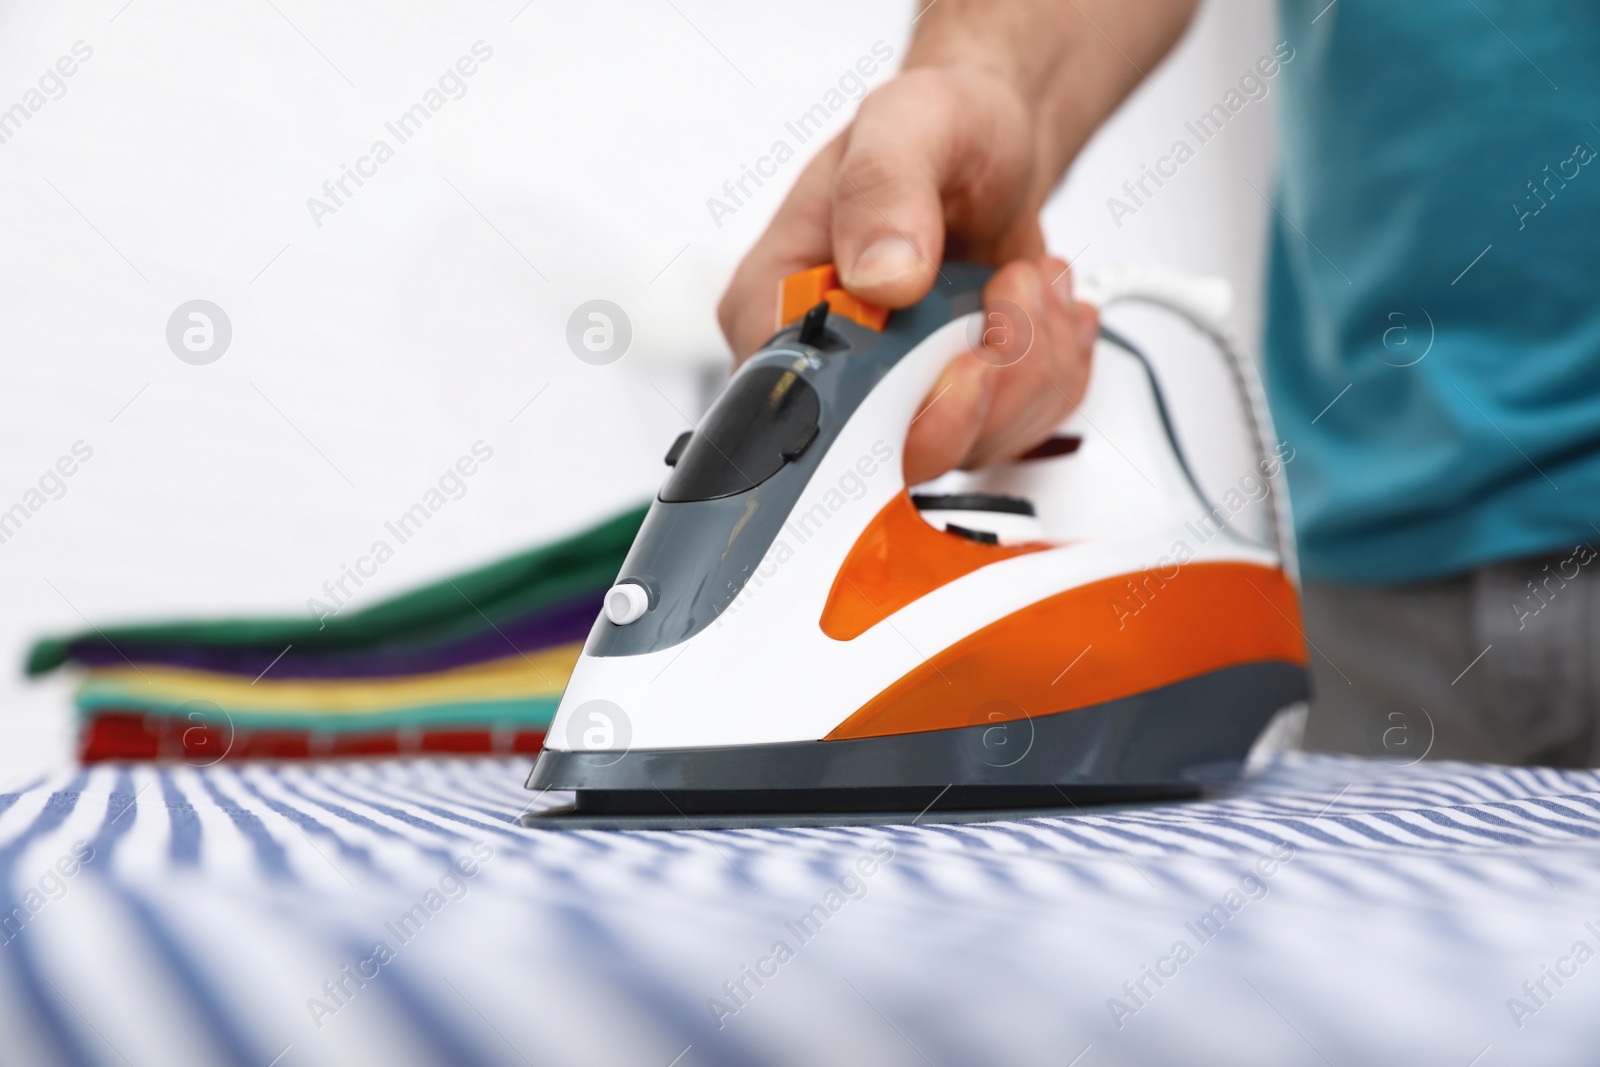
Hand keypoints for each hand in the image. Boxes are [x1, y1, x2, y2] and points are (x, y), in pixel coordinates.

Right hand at [717, 65, 1097, 485]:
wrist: (996, 141)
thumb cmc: (937, 127)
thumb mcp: (906, 123)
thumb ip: (883, 190)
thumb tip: (881, 277)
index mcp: (773, 306)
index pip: (797, 410)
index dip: (882, 411)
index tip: (956, 359)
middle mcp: (825, 366)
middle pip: (891, 449)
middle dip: (978, 386)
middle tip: (1009, 299)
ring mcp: (892, 395)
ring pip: (966, 447)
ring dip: (1027, 369)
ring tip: (1028, 283)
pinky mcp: (954, 408)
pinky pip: (1014, 434)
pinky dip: (1050, 374)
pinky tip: (1043, 309)